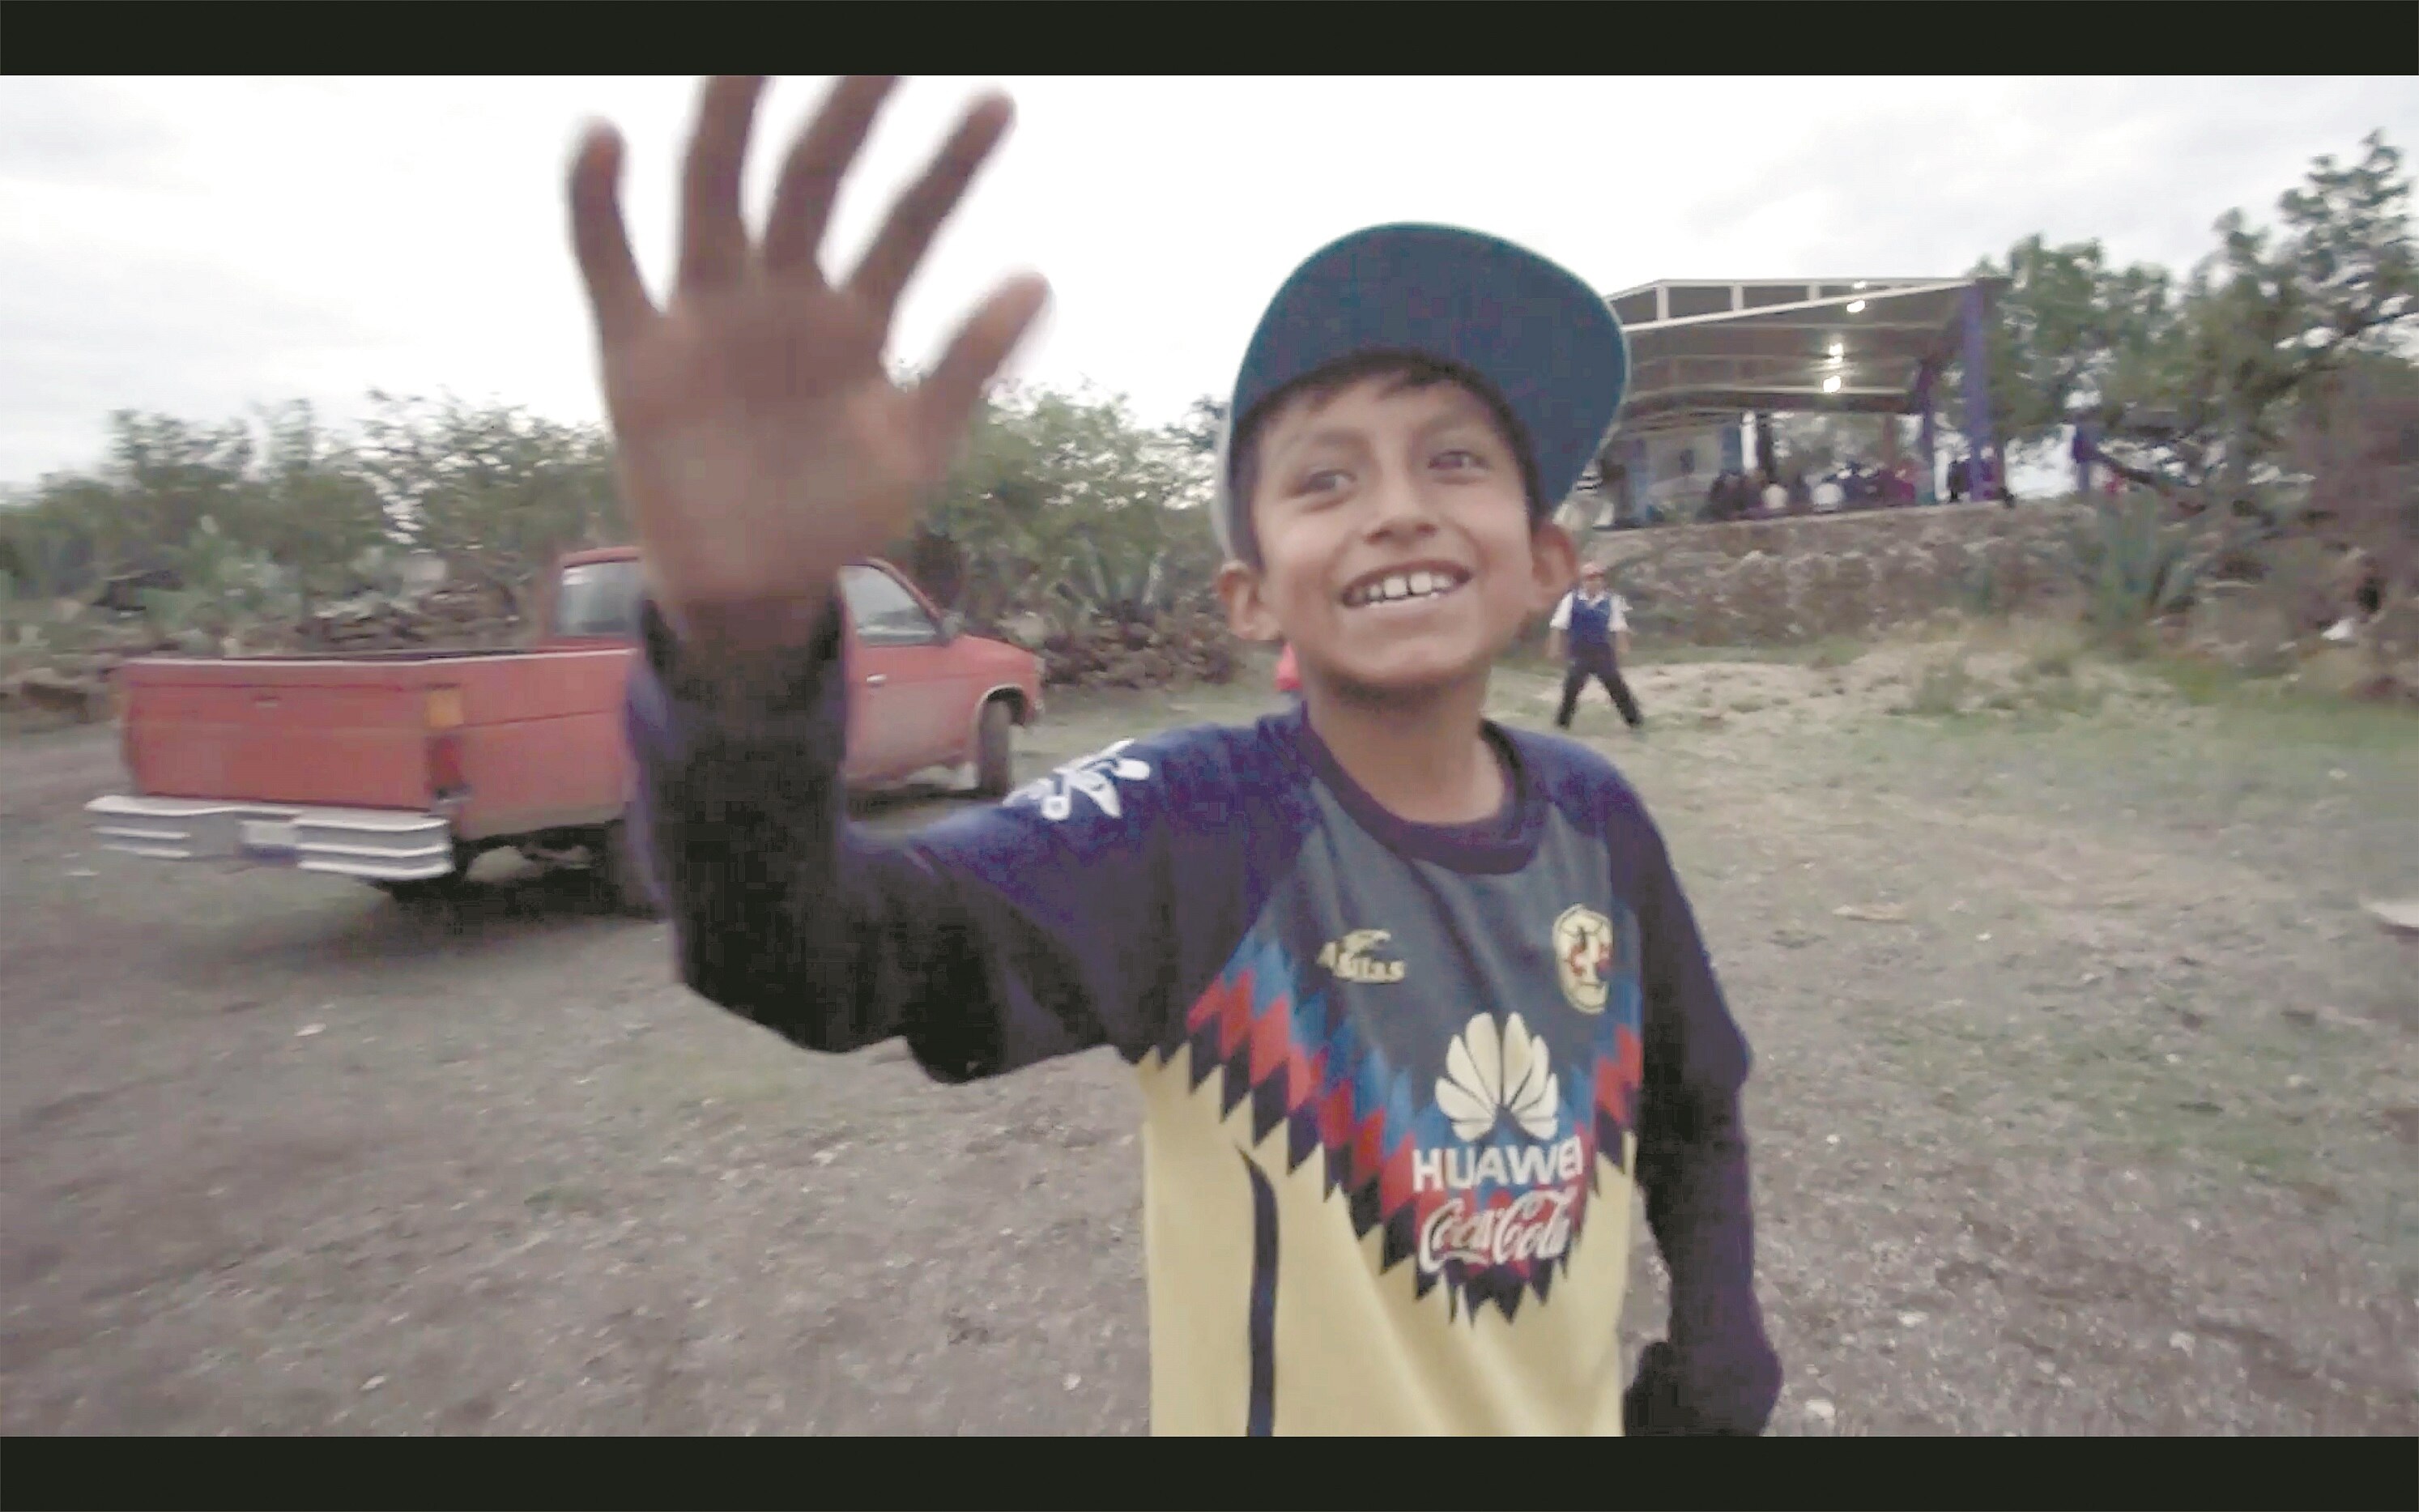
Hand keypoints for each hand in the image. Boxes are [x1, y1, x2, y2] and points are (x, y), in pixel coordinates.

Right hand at [567, 76, 1048, 658]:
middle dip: (846, 116)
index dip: (949, 169)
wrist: (756, 592)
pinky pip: (609, 266)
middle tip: (887, 50)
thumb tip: (1038, 277)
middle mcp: (780, 296)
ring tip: (747, 54)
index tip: (998, 104)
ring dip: (728, 124)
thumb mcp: (918, 446)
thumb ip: (969, 364)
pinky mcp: (636, 355)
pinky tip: (606, 138)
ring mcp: (706, 316)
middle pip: (811, 182)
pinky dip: (598, 206)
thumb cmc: (838, 513)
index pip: (907, 222)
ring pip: (713, 196)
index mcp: (855, 317)